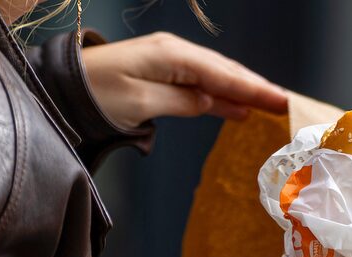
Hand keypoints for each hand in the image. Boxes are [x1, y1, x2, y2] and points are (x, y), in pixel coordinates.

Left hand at [82, 32, 287, 128]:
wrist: (62, 90)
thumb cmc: (95, 95)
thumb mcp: (140, 102)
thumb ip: (182, 101)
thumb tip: (213, 102)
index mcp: (172, 56)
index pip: (223, 74)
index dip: (255, 89)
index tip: (283, 102)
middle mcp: (176, 54)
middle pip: (226, 71)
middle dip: (258, 87)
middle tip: (289, 104)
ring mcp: (171, 63)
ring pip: (218, 77)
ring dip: (245, 92)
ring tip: (274, 106)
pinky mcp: (165, 76)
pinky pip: (203, 85)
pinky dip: (223, 96)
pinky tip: (240, 108)